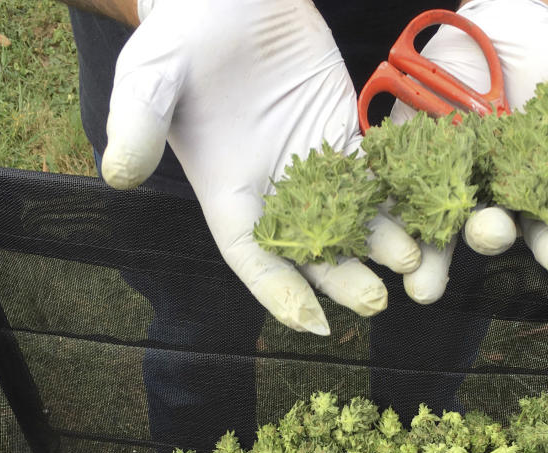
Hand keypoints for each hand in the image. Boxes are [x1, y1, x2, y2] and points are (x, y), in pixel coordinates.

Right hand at [101, 0, 420, 334]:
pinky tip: (428, 212)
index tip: (310, 321)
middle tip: (377, 301)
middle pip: (311, 249)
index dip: (278, 291)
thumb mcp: (148, 76)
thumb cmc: (179, 37)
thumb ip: (137, 124)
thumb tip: (118, 174)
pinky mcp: (343, 133)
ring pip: (351, 217)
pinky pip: (375, 172)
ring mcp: (312, 163)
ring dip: (382, 243)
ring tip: (414, 264)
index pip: (252, 255)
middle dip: (342, 278)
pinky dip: (398, 195)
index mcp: (226, 191)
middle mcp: (272, 189)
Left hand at [391, 0, 547, 300]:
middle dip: (489, 236)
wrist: (507, 33)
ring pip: (436, 224)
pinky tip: (386, 233)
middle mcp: (492, 197)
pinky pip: (395, 186)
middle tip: (490, 234)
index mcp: (538, 194)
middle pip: (488, 230)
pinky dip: (389, 208)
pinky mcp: (409, 158)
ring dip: (430, 255)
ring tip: (423, 282)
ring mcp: (449, 180)